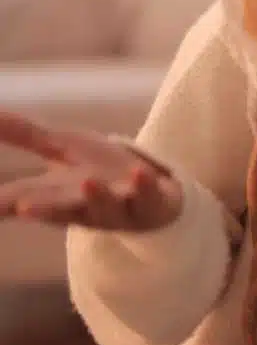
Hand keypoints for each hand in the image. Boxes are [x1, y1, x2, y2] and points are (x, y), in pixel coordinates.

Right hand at [0, 111, 181, 230]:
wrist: (154, 194)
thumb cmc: (100, 170)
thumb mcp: (63, 147)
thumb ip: (26, 135)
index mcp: (55, 197)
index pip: (21, 200)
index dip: (3, 204)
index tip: (2, 204)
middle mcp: (83, 207)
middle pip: (60, 209)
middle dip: (43, 208)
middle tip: (23, 206)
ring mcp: (119, 207)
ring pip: (105, 206)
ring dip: (97, 195)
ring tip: (88, 180)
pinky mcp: (150, 203)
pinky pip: (148, 196)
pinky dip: (144, 186)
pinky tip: (140, 172)